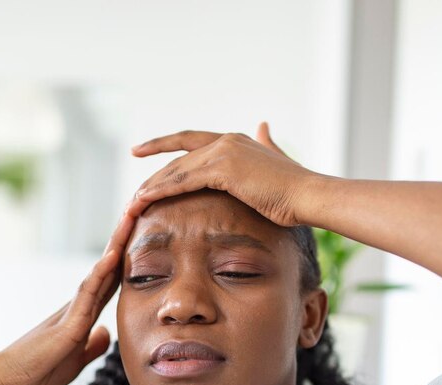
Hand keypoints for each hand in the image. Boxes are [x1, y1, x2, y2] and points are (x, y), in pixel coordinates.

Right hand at [0, 212, 135, 384]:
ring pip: (99, 271)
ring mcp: (73, 311)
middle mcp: (78, 306)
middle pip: (108, 267)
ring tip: (131, 216)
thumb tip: (105, 333)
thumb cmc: (37, 371)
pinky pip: (87, 293)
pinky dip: (101, 273)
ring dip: (116, 245)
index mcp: (83, 315)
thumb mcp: (75, 361)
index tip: (140, 236)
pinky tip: (113, 255)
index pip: (110, 282)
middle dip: (124, 239)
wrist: (8, 380)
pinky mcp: (68, 324)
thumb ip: (91, 346)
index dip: (126, 260)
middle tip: (139, 207)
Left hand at [127, 122, 320, 226]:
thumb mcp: (276, 161)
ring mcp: (224, 152)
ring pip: (178, 170)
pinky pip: (184, 181)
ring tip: (133, 201)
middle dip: (154, 176)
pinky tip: (145, 199)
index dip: (164, 144)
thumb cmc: (294, 189)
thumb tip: (264, 125)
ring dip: (152, 187)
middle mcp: (226, 141)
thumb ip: (267, 144)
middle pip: (179, 159)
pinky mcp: (223, 169)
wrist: (308, 196)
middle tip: (133, 192)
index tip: (140, 149)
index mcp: (234, 140)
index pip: (190, 141)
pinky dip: (162, 191)